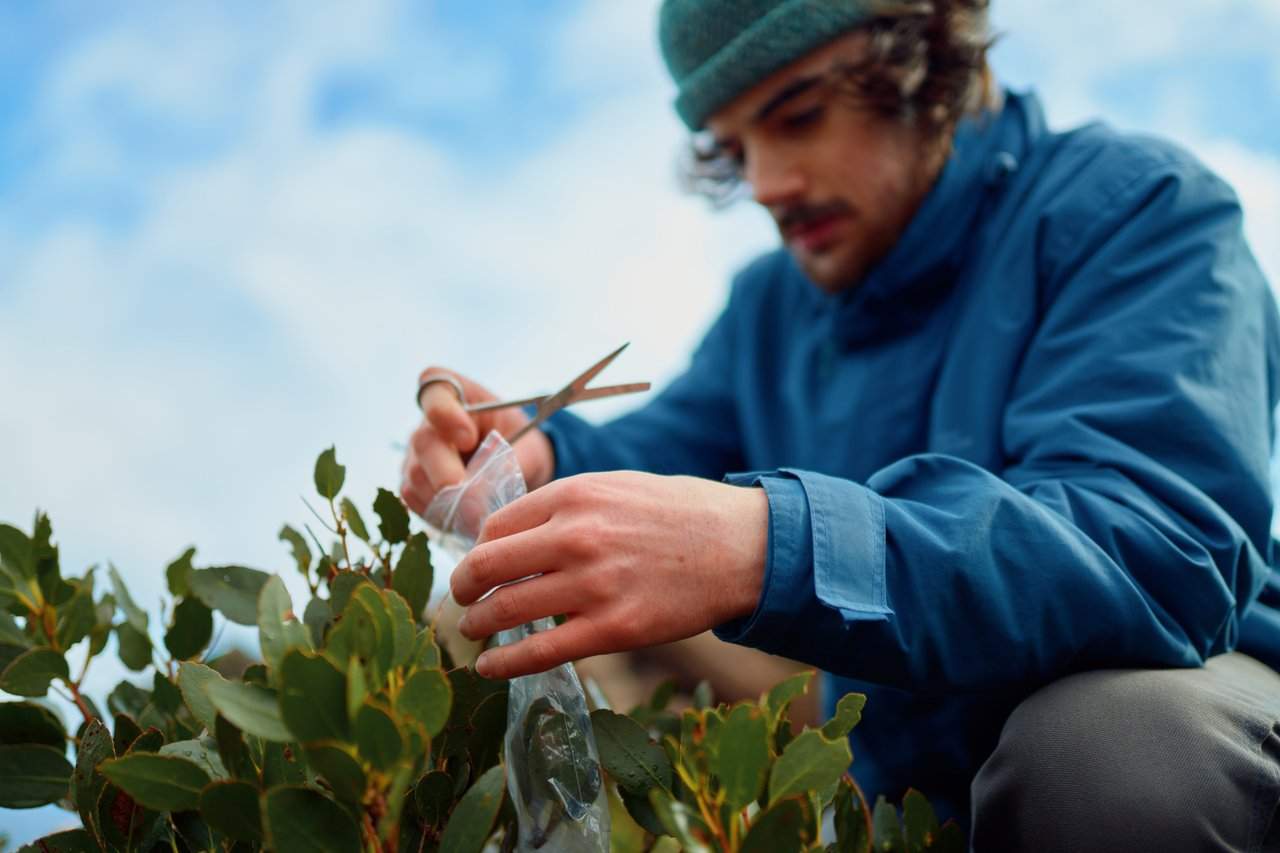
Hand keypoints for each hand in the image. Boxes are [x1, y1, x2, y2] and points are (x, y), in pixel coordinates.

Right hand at [400, 367, 554, 517]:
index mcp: (456, 395)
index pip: (435, 391)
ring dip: (445, 499)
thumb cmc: (522, 443)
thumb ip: (509, 462)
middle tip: (468, 495)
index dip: (445, 414)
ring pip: (415, 477)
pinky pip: (416, 502)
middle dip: (445, 473)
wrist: (518, 464)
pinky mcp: (413, 485)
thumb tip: (483, 492)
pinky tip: (464, 519)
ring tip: (477, 513)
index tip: (468, 437)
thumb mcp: (528, 445)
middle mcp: (428, 423)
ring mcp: (415, 455)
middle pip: (423, 442)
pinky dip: (440, 514)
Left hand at [449, 471, 768, 678]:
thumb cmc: (678, 514)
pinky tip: (489, 666)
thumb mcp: (616, 487)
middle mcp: (576, 536)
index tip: (482, 566)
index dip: (479, 550)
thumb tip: (515, 535)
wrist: (740, 546)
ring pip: (504, 609)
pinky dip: (504, 662)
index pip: (494, 527)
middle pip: (485, 566)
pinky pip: (540, 651)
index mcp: (574, 495)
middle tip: (460, 598)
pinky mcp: (614, 629)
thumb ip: (566, 507)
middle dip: (462, 587)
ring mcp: (594, 585)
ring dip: (477, 624)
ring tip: (474, 630)